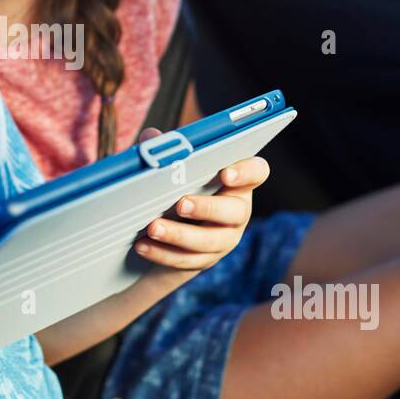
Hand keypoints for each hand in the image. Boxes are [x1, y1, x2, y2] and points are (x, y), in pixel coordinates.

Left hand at [132, 126, 269, 276]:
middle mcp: (238, 211)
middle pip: (234, 211)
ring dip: (178, 235)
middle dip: (207, 208)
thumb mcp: (174, 166)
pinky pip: (188, 260)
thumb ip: (166, 148)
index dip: (245, 172)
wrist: (171, 228)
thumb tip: (151, 138)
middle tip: (181, 203)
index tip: (225, 173)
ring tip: (153, 227)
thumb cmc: (178, 185)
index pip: (256, 172)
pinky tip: (143, 245)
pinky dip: (163, 253)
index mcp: (237, 181)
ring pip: (208, 240)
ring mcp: (225, 238)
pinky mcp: (206, 259)